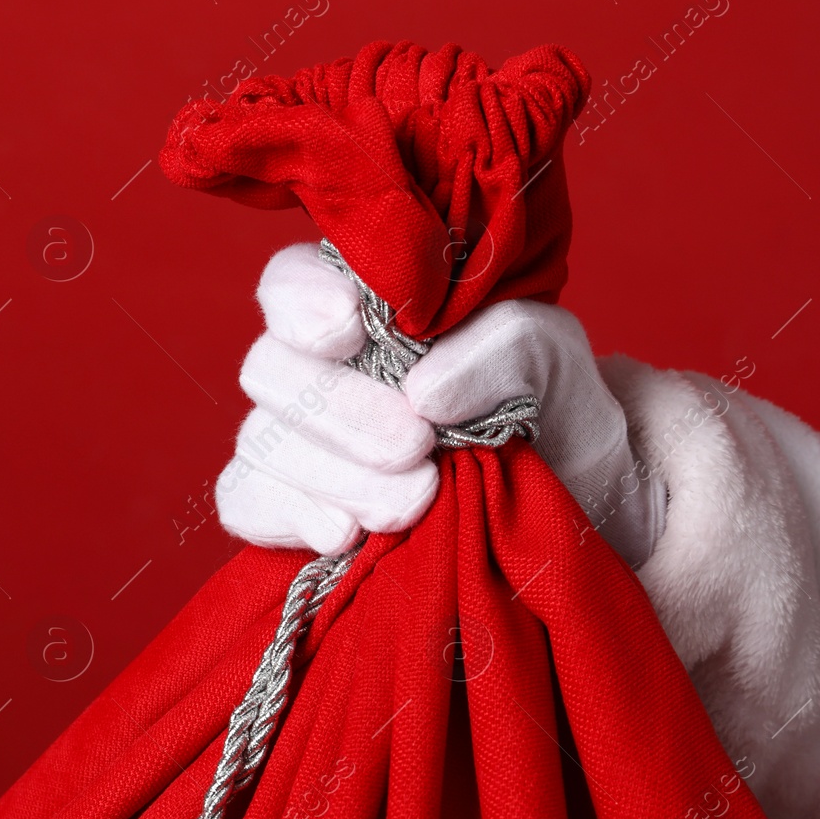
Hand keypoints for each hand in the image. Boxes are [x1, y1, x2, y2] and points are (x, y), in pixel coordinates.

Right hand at [215, 243, 665, 565]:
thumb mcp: (553, 355)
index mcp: (364, 307)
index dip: (301, 302)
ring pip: (260, 441)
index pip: (289, 283)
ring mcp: (298, 441)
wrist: (573, 503)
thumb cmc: (554, 407)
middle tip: (416, 444)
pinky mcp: (291, 508)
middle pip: (270, 369)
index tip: (351, 329)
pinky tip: (345, 536)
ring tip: (417, 501)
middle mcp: (317, 368)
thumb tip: (424, 391)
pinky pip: (246, 501)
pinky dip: (289, 515)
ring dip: (335, 474)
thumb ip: (501, 344)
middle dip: (341, 410)